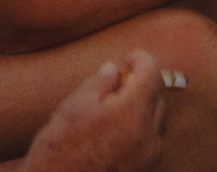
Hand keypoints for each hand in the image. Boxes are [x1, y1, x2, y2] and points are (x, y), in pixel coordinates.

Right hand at [23, 51, 166, 171]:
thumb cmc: (58, 152)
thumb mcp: (73, 108)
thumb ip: (99, 83)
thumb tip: (113, 69)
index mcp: (131, 114)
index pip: (153, 75)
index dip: (142, 60)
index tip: (129, 57)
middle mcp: (147, 136)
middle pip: (158, 98)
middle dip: (142, 86)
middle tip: (117, 84)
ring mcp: (148, 158)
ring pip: (157, 122)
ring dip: (142, 109)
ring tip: (114, 111)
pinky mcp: (144, 171)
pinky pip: (151, 143)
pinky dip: (140, 131)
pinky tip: (115, 134)